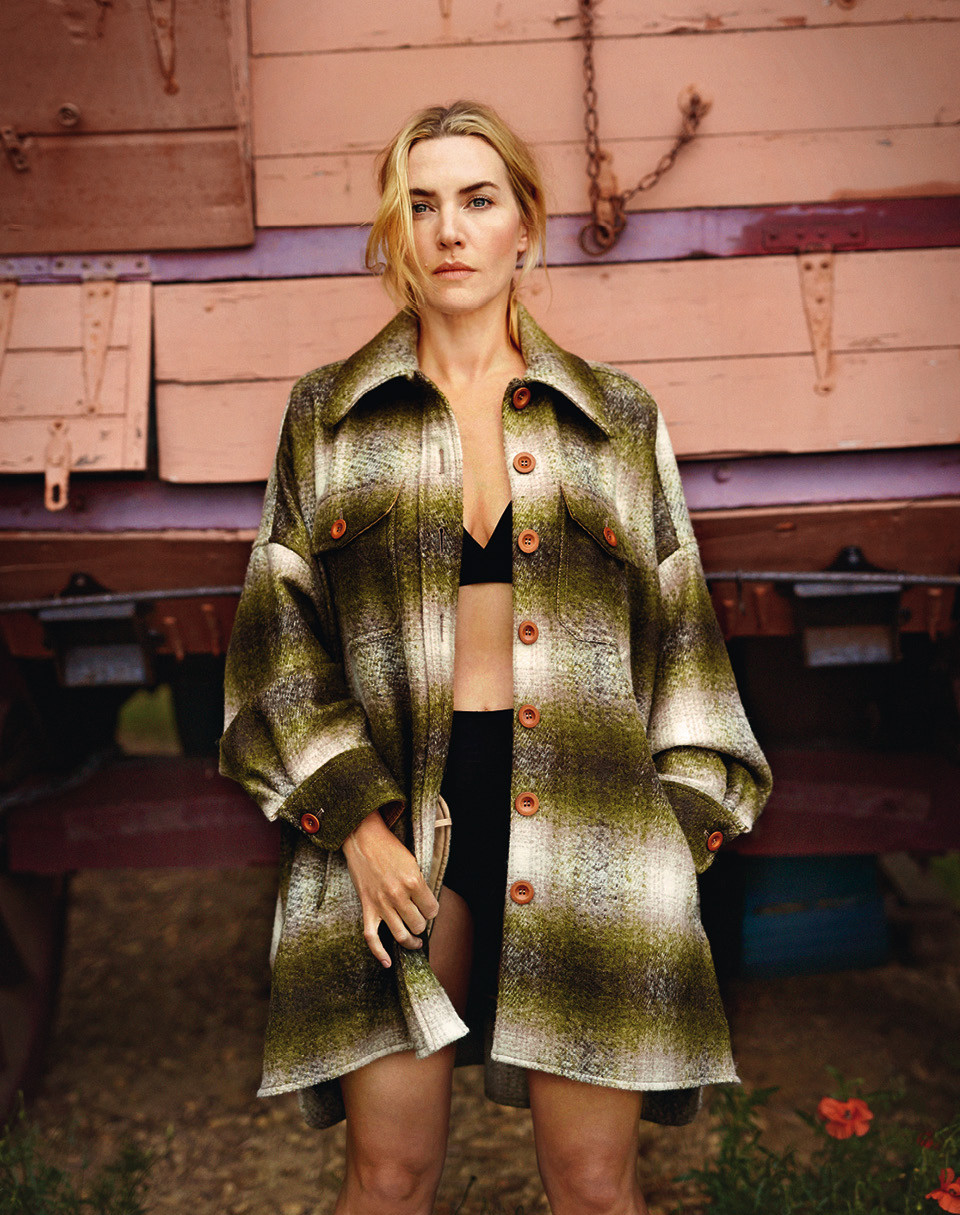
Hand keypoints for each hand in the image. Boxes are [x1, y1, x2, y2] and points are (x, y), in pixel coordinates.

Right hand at [342, 810, 439, 967]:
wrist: (363, 839)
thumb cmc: (390, 849)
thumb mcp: (413, 862)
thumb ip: (420, 885)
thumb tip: (427, 907)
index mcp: (413, 881)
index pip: (432, 910)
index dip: (432, 910)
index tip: (428, 907)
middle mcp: (398, 895)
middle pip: (418, 925)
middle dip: (422, 924)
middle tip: (420, 918)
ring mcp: (381, 903)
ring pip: (401, 935)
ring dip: (410, 942)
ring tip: (414, 941)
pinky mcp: (367, 907)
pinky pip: (372, 937)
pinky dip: (380, 953)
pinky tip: (388, 962)